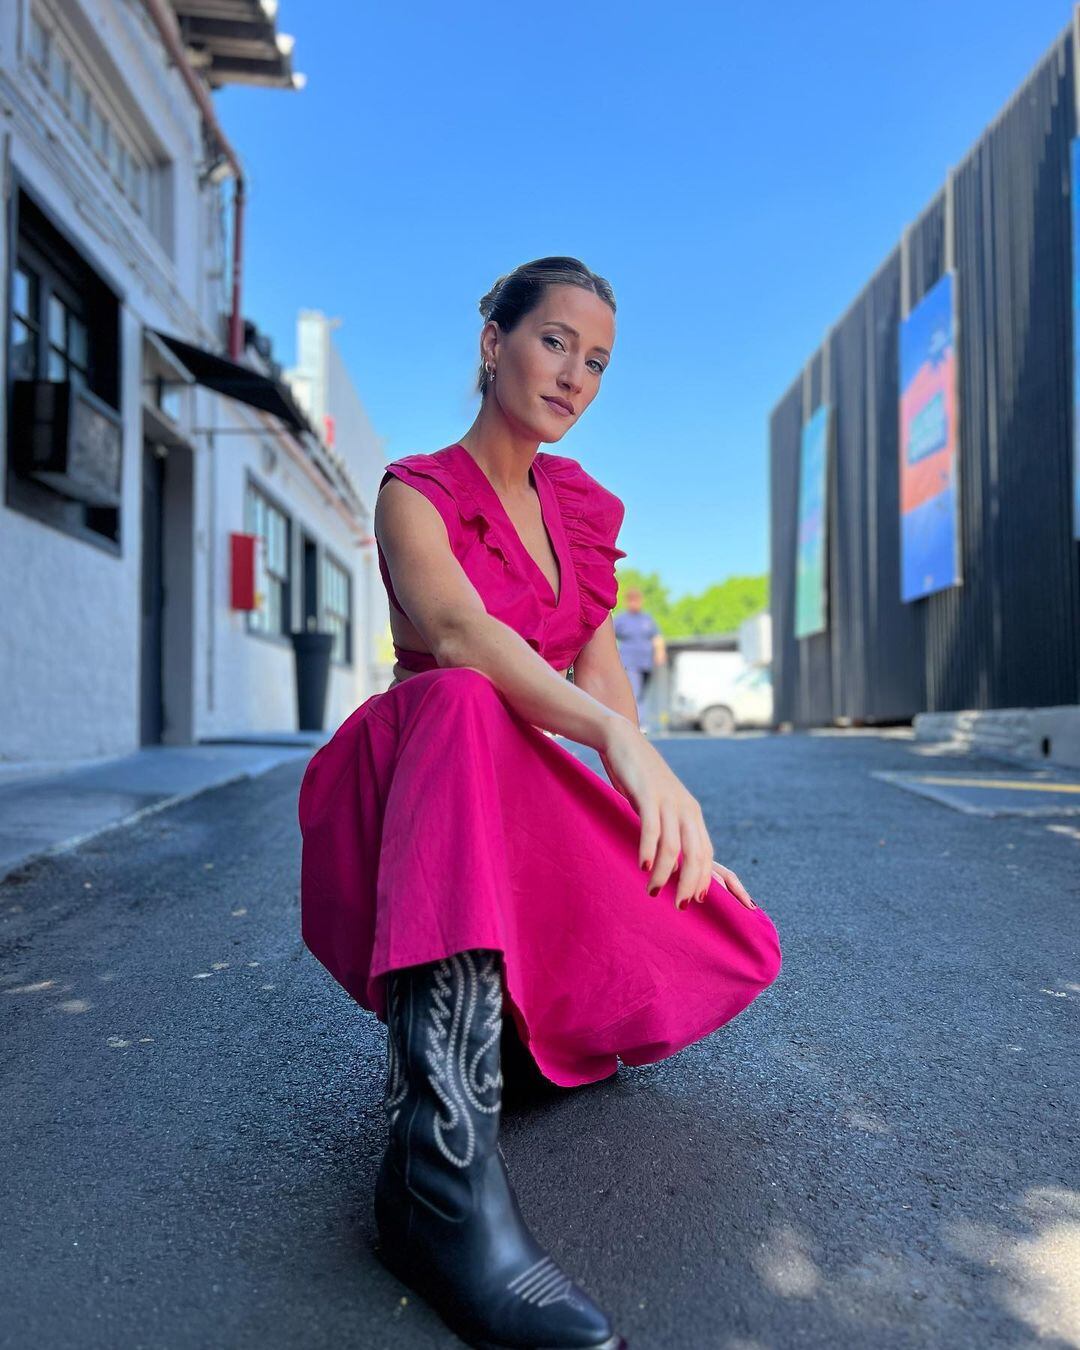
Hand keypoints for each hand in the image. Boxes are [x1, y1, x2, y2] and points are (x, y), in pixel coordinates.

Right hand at [601, 718, 755, 910]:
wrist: (624, 742)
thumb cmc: (638, 780)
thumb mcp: (658, 807)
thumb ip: (666, 829)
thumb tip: (667, 860)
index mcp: (691, 814)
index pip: (706, 852)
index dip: (704, 879)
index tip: (696, 902)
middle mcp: (685, 809)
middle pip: (696, 854)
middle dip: (690, 883)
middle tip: (680, 907)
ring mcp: (668, 801)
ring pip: (674, 846)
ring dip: (665, 873)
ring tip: (654, 892)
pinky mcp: (648, 795)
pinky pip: (652, 829)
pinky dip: (648, 850)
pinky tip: (642, 866)